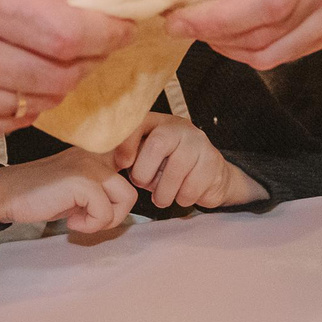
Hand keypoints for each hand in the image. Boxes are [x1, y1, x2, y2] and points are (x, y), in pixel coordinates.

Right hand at [0, 0, 129, 140]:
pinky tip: (8, 74)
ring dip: (57, 81)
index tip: (120, 27)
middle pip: (60, 74)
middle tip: (88, 41)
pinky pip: (11, 121)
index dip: (106, 35)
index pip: (66, 34)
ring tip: (45, 55)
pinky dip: (23, 101)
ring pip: (41, 103)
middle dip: (87, 58)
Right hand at [0, 146, 138, 234]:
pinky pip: (104, 213)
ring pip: (126, 200)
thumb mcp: (78, 188)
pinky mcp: (81, 181)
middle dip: (114, 215)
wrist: (7, 194)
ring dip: (104, 220)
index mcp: (97, 152)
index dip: (127, 194)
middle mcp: (96, 153)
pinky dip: (89, 225)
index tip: (105, 206)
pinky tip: (70, 220)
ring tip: (79, 218)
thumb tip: (125, 205)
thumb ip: (102, 189)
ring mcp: (89, 165)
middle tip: (88, 219)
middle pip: (131, 192)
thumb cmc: (41, 195)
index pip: (135, 162)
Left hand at [114, 113, 268, 210]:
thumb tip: (108, 162)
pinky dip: (182, 198)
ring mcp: (199, 142)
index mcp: (158, 123)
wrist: (210, 177)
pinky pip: (193, 185)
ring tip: (161, 198)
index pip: (139, 122)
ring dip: (164, 192)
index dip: (127, 143)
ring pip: (177, 169)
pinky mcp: (213, 161)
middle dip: (145, 172)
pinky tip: (182, 195)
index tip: (121, 164)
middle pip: (159, 144)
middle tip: (143, 185)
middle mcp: (179, 127)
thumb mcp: (146, 159)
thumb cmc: (168, 168)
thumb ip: (129, 157)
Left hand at [157, 0, 321, 68]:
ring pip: (276, 50)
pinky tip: (233, 22)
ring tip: (203, 17)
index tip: (176, 20)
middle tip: (178, 16)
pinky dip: (252, 46)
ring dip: (230, 44)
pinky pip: (287, 52)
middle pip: (271, 29)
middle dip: (215, 32)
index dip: (219, 19)